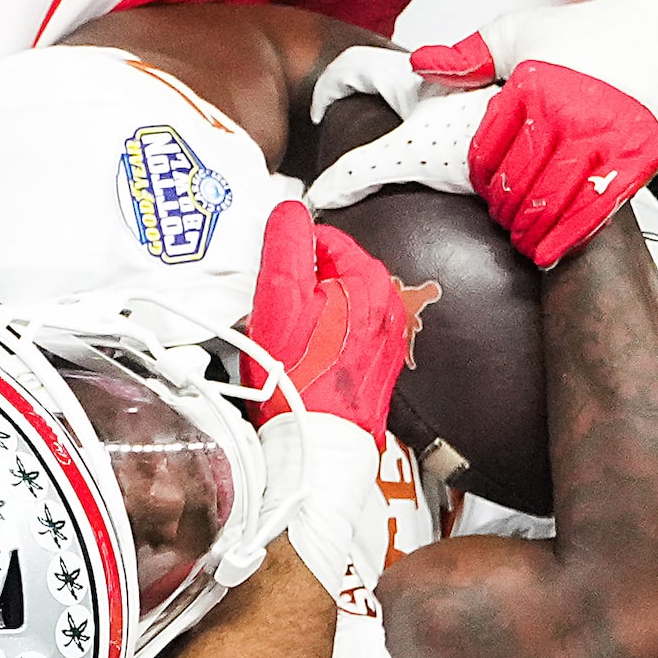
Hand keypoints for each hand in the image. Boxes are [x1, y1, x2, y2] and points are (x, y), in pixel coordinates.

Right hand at [239, 200, 406, 443]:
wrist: (318, 448)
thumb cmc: (296, 378)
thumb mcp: (279, 296)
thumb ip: (286, 242)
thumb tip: (290, 210)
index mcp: (369, 279)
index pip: (322, 238)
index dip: (288, 255)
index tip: (270, 279)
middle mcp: (387, 305)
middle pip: (331, 274)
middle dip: (300, 288)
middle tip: (274, 316)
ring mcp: (385, 339)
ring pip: (337, 307)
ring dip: (310, 317)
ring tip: (286, 344)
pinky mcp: (377, 369)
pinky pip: (345, 339)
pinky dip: (323, 343)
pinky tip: (303, 363)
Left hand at [315, 0, 657, 267]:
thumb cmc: (589, 34)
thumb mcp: (523, 31)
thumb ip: (471, 54)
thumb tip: (420, 65)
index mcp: (533, 85)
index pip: (487, 152)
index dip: (480, 179)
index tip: (485, 189)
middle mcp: (567, 114)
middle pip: (516, 184)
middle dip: (503, 211)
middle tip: (504, 221)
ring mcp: (605, 139)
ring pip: (550, 204)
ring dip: (529, 232)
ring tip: (522, 241)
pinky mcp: (637, 159)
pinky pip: (594, 210)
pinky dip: (567, 238)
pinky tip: (548, 254)